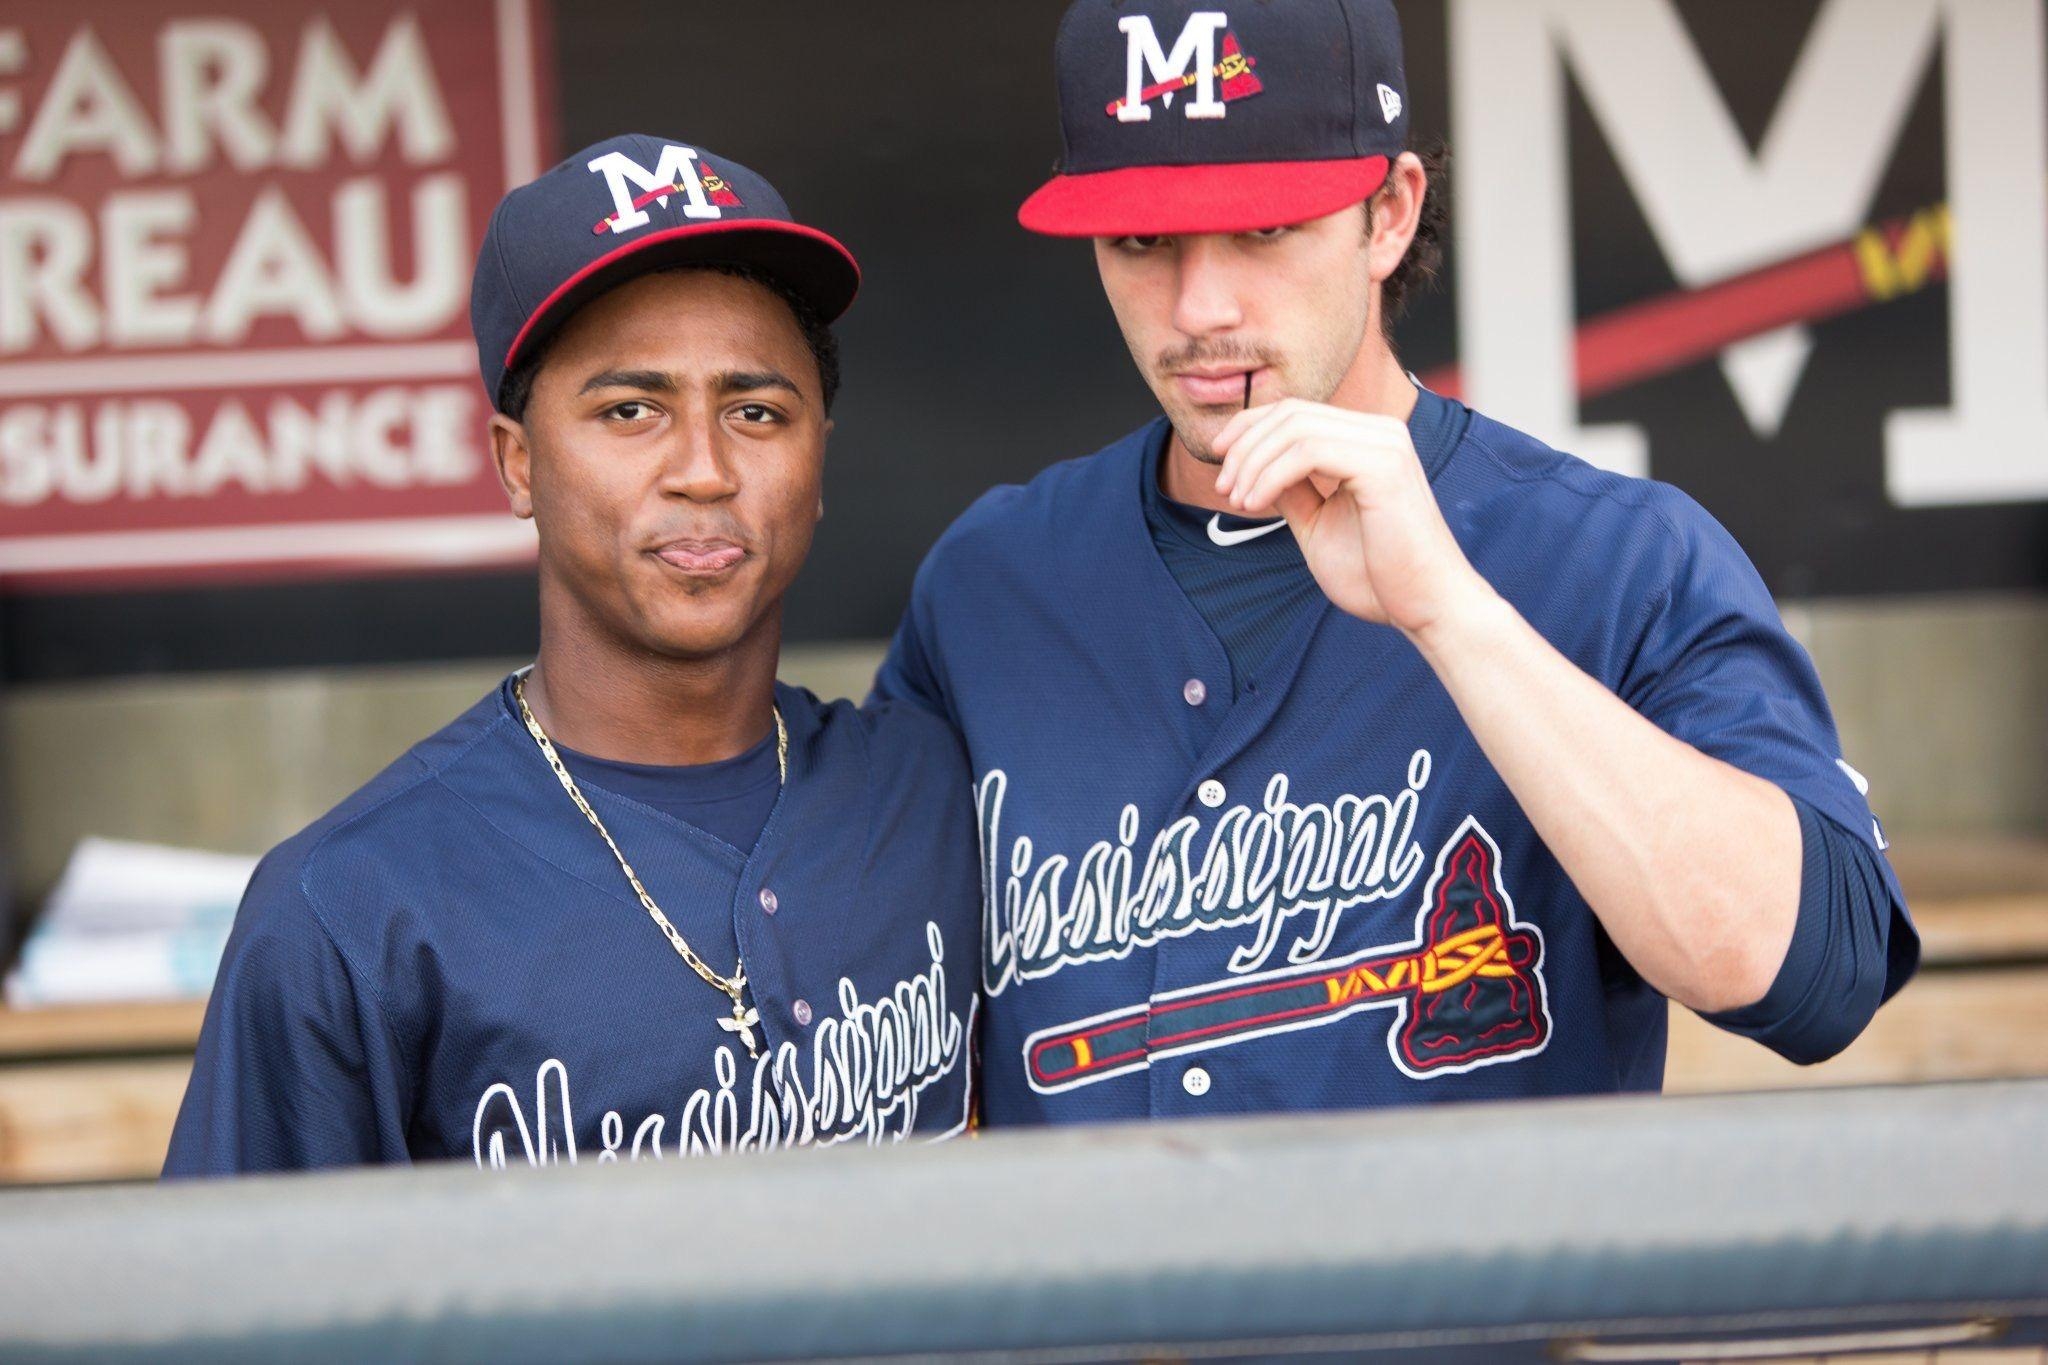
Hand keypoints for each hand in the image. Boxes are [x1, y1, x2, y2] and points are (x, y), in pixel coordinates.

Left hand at [1212, 398, 1493, 637]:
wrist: (1426, 608)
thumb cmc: (1378, 575)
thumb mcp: (1317, 524)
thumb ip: (1292, 491)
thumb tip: (1253, 466)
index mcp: (1369, 441)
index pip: (1296, 411)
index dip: (1249, 428)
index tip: (1219, 462)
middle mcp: (1381, 432)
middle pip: (1291, 412)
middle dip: (1244, 446)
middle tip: (1223, 487)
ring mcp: (1386, 445)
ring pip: (1295, 427)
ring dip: (1252, 463)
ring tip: (1237, 500)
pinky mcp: (1383, 467)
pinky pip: (1308, 451)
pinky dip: (1270, 475)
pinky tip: (1255, 504)